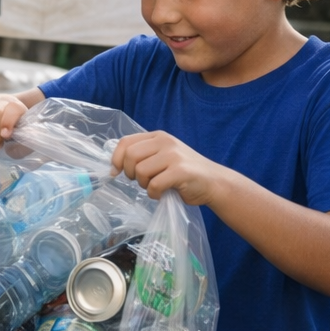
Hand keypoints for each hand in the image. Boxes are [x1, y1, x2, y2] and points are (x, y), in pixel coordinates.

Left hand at [111, 131, 229, 205]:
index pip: (126, 142)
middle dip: (130, 173)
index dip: (116, 158)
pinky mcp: (181, 171)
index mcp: (158, 136)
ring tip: (155, 186)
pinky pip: (154, 185)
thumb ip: (143, 155)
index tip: (116, 172)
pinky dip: (153, 194)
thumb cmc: (184, 173)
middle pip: (130, 156)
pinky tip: (161, 194)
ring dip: (143, 185)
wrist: (214, 182)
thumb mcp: (162, 157)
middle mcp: (165, 142)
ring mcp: (174, 155)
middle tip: (141, 181)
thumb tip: (115, 165)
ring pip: (141, 171)